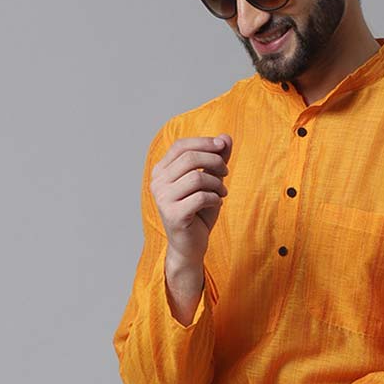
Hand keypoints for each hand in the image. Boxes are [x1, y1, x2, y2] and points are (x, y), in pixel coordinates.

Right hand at [150, 134, 231, 262]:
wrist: (190, 246)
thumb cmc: (198, 212)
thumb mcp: (209, 182)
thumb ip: (215, 160)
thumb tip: (226, 137)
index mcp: (161, 171)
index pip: (180, 146)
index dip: (203, 142)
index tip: (222, 146)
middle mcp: (157, 183)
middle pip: (189, 158)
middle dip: (214, 161)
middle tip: (226, 172)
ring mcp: (163, 200)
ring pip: (197, 178)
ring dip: (216, 183)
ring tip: (222, 191)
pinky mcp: (173, 215)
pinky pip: (201, 197)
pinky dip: (215, 198)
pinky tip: (217, 203)